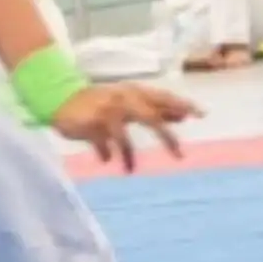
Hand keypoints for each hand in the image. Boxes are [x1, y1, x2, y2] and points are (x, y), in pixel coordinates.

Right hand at [50, 82, 201, 172]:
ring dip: (129, 157)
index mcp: (134, 91)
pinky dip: (107, 154)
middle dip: (166, 137)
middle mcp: (123, 99)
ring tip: (130, 169)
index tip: (202, 114)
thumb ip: (154, 108)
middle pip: (151, 118)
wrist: (60, 96)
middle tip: (180, 155)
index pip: (163, 97)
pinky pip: (106, 147)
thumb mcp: (129, 101)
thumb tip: (184, 116)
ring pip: (126, 140)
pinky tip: (106, 159)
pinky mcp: (92, 126)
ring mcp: (107, 112)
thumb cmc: (100, 101)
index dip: (182, 105)